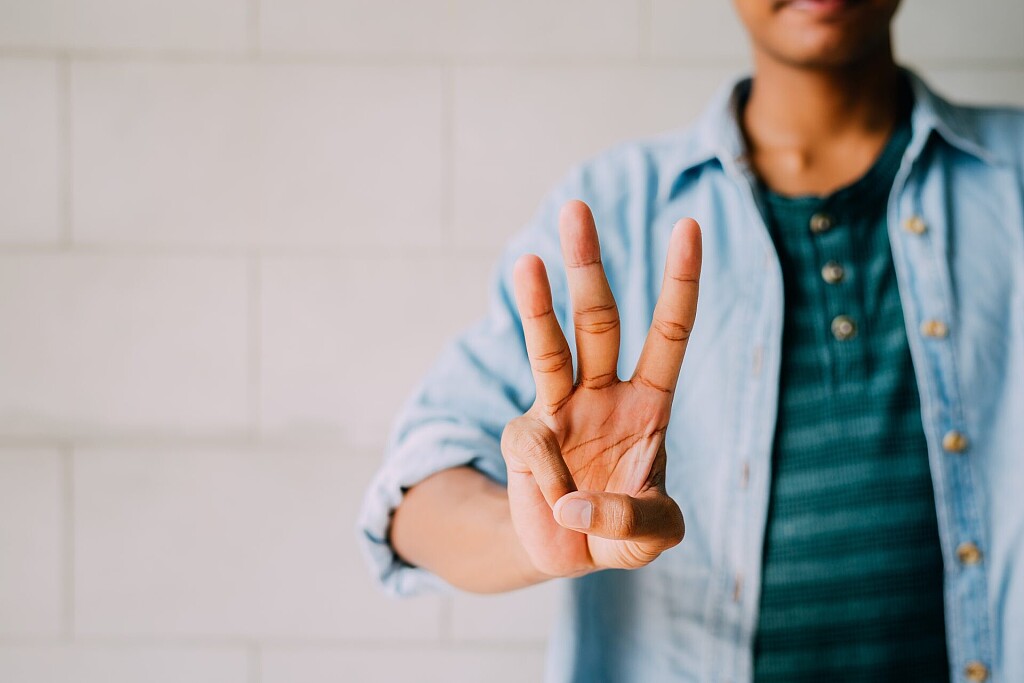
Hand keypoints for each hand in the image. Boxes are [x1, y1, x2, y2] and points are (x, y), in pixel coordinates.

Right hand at [502, 200, 700, 577]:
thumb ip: (634, 521)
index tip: (687, 226)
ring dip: (537, 304)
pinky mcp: (525, 437)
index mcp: (649, 403)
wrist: (570, 548)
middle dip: (588, 264)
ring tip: (527, 262)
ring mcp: (559, 410)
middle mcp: (602, 392)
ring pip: (548, 346)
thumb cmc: (622, 528)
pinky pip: (533, 447)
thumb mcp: (654, 535)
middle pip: (598, 318)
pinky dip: (549, 480)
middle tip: (576, 209)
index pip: (669, 332)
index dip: (679, 281)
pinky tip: (559, 507)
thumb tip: (575, 504)